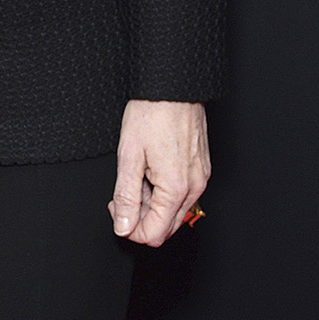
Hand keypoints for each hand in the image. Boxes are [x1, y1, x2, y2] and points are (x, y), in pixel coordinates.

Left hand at [109, 99, 209, 245]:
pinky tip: (151, 169)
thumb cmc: (152, 112)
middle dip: (141, 217)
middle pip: (166, 227)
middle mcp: (194, 187)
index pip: (154, 234)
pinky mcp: (201, 168)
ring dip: (153, 204)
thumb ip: (126, 196)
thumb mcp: (129, 154)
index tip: (117, 208)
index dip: (129, 227)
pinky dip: (165, 191)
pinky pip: (183, 194)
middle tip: (123, 193)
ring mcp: (200, 178)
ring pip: (175, 212)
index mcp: (176, 188)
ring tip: (138, 174)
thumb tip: (123, 226)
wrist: (173, 85)